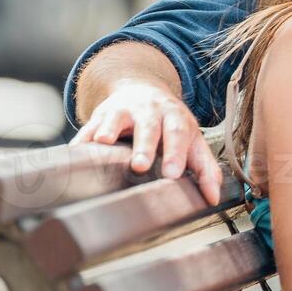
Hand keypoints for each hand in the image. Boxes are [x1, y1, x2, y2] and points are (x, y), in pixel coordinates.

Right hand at [72, 80, 223, 204]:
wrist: (143, 92)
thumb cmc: (170, 125)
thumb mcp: (192, 141)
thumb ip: (205, 168)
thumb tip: (213, 198)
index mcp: (176, 118)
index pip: (179, 134)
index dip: (176, 153)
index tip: (173, 174)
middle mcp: (150, 111)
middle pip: (149, 126)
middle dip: (145, 145)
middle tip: (140, 165)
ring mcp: (123, 111)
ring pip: (116, 119)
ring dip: (110, 130)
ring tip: (104, 142)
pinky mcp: (100, 116)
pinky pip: (89, 126)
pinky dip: (83, 138)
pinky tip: (78, 150)